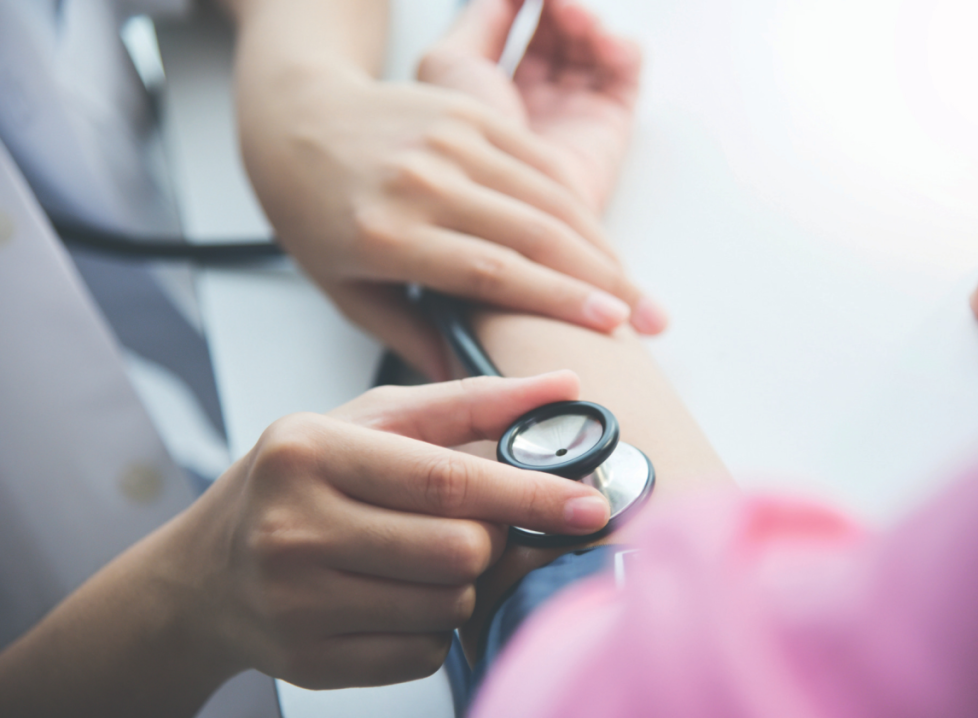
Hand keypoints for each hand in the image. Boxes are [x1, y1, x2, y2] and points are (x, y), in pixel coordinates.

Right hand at [171, 372, 608, 688]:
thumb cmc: (301, 479)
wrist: (208, 569)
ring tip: (417, 555)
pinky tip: (394, 595)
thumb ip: (468, 402)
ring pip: (448, 606)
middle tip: (466, 524)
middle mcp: (294, 528)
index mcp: (311, 452)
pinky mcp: (310, 660)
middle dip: (487, 539)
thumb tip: (562, 388)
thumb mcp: (369, 421)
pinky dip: (432, 624)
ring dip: (460, 583)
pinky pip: (422, 652)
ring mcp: (297, 603)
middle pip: (459, 552)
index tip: (587, 502)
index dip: (527, 494)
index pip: (444, 480)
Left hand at [230, 2, 661, 380]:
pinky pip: (539, 158)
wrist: (296, 120)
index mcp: (386, 232)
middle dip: (605, 281)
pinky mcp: (469, 112)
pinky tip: (602, 239)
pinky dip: (578, 200)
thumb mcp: (345, 289)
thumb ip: (411, 337)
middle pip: (534, 233)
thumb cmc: (315, 213)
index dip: (558, 299)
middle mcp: (422, 179)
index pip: (490, 270)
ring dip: (602, 245)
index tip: (610, 325)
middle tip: (649, 320)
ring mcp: (450, 138)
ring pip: (548, 195)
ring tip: (638, 290)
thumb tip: (470, 388)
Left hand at [418, 0, 642, 215]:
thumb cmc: (453, 144)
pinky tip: (597, 39)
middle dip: (558, 9)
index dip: (525, 3)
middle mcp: (535, 106)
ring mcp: (572, 116)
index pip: (520, 32)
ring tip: (568, 14)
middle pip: (559, 37)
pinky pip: (624, 73)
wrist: (487, 205)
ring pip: (591, 49)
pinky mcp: (608, 128)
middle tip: (551, 0)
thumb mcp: (447, 67)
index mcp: (494, 95)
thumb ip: (479, 21)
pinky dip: (618, 45)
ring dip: (584, 20)